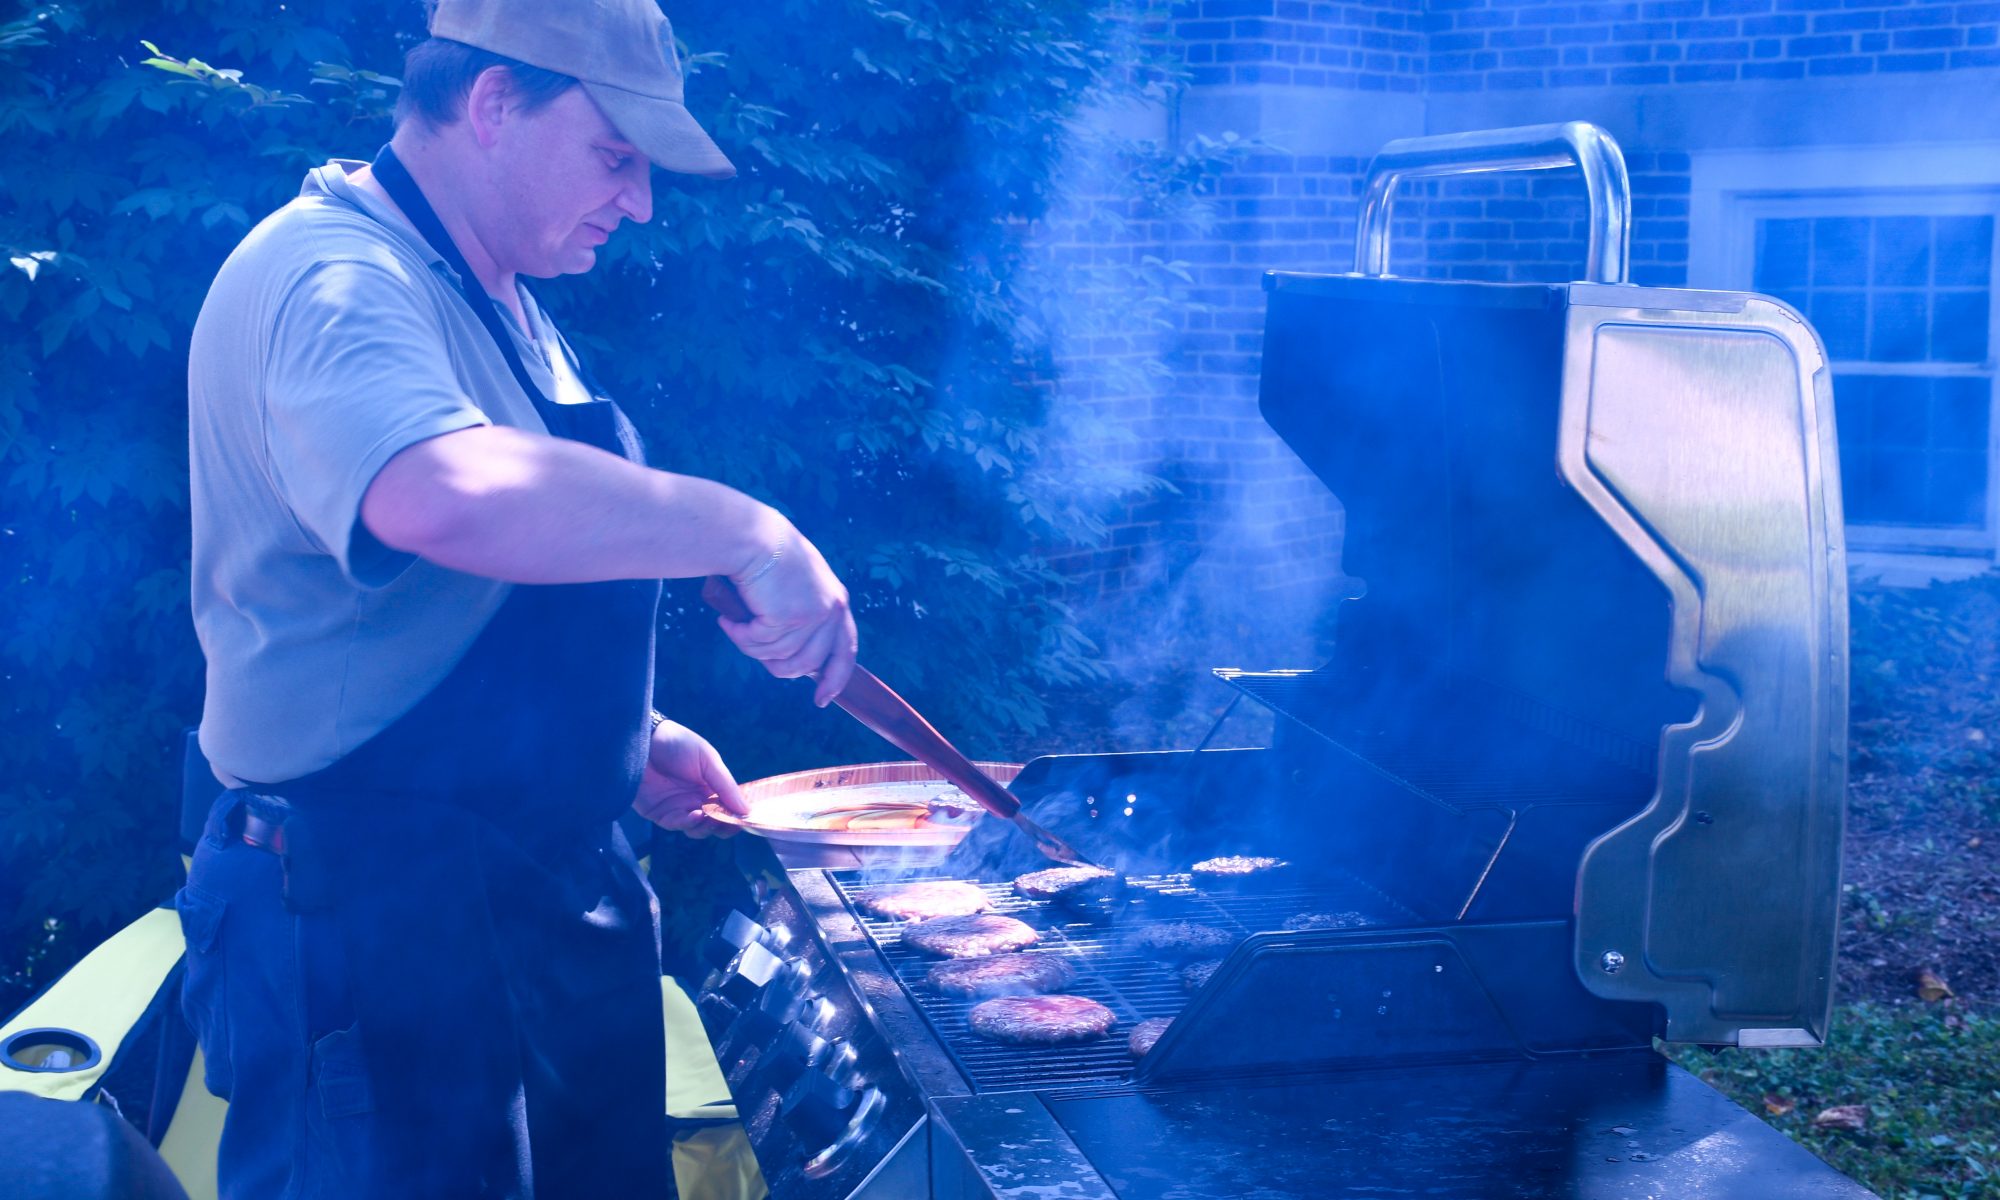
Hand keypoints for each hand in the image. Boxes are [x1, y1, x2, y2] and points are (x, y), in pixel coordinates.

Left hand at [632, 718, 746, 837]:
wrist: (643, 741)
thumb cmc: (677, 744)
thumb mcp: (708, 760)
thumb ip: (726, 785)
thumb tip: (747, 811)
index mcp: (711, 787)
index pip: (729, 808)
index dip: (738, 816)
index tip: (746, 819)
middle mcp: (697, 800)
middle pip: (717, 824)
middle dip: (726, 826)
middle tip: (731, 822)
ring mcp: (680, 809)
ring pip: (699, 830)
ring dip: (708, 828)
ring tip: (712, 817)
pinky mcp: (661, 814)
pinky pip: (679, 825)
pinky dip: (690, 823)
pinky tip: (697, 815)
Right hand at [717, 522, 857, 705]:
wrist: (752, 535)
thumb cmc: (767, 557)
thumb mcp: (796, 588)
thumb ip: (802, 618)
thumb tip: (791, 658)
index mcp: (837, 603)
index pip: (845, 651)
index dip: (835, 679)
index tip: (821, 700)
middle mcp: (830, 610)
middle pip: (806, 663)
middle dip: (776, 665)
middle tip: (752, 647)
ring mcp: (812, 615)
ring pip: (778, 656)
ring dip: (750, 646)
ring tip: (735, 623)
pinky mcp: (789, 617)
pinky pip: (759, 645)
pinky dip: (739, 635)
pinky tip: (729, 619)